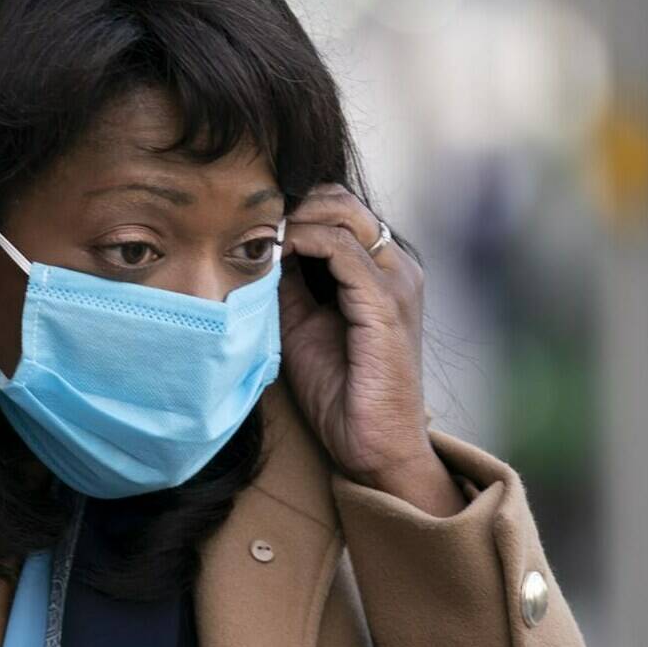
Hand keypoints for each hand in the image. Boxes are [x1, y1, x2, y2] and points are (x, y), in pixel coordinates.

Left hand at [278, 183, 462, 514]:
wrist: (372, 446)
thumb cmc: (339, 391)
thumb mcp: (302, 323)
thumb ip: (288, 284)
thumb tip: (257, 247)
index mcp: (382, 269)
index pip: (339, 208)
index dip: (294, 205)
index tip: (250, 218)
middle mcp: (398, 266)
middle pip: (341, 200)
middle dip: (292, 202)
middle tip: (249, 220)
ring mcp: (398, 282)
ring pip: (343, 214)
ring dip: (293, 218)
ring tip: (257, 235)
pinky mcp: (387, 303)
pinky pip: (342, 250)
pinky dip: (302, 241)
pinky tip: (274, 254)